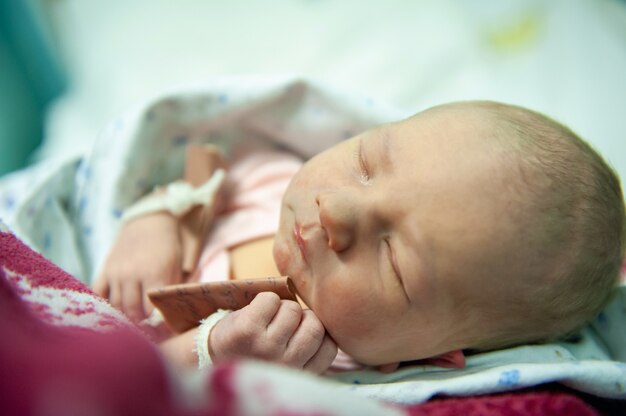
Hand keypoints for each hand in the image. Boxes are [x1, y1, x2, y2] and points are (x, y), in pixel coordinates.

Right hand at [93, 212, 182, 321]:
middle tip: (145, 333)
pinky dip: (104, 305)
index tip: (160, 332)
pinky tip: (112, 313)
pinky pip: (98, 293)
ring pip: (116, 306)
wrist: (150, 220)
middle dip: (139, 325)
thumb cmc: (169, 246)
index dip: (157, 324)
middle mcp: (132, 274)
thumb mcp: (178, 266)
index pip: (153, 311)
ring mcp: (116, 272)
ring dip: (124, 318)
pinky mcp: (105, 268)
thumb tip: (166, 316)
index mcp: (155, 274)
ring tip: (132, 325)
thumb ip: (171, 290)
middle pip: (132, 312)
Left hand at [209, 292, 336, 373]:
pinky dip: (265, 300)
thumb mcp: (284, 361)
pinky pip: (270, 299)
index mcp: (297, 375)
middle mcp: (284, 365)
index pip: (329, 347)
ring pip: (293, 309)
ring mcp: (265, 348)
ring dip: (282, 307)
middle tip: (284, 322)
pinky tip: (255, 312)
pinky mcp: (247, 331)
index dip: (319, 334)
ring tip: (268, 318)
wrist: (209, 358)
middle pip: (315, 325)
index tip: (301, 334)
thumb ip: (306, 349)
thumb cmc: (253, 354)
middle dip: (302, 316)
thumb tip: (328, 315)